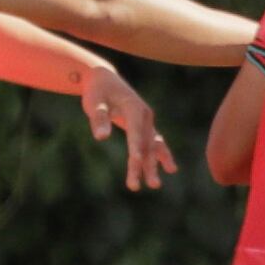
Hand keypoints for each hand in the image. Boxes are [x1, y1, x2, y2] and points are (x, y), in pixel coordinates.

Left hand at [80, 63, 175, 191]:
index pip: (136, 131)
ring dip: (153, 165)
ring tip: (155, 185)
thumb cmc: (97, 92)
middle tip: (146, 185)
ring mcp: (147, 122)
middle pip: (146, 143)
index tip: (136, 162)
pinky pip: (154, 144)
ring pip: (152, 147)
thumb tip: (101, 137)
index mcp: (134, 108)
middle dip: (146, 165)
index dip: (136, 147)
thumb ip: (99, 118)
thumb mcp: (94, 102)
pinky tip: (170, 169)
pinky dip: (160, 156)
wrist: (104, 79)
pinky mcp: (144, 127)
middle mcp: (145, 115)